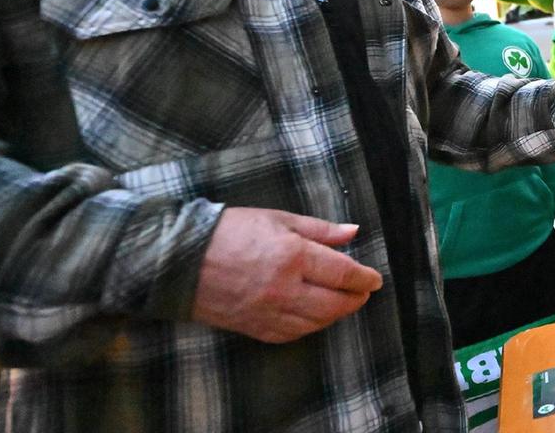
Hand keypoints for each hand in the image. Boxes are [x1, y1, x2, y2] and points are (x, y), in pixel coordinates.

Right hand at [191, 207, 382, 343]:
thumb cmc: (229, 231)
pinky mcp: (254, 328)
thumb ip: (319, 230)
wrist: (179, 259)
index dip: (364, 278)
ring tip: (343, 302)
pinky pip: (292, 334)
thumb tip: (353, 233)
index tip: (376, 279)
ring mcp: (269, 313)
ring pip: (317, 323)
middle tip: (364, 292)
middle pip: (335, 303)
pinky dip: (310, 327)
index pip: (343, 273)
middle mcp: (285, 289)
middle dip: (355, 299)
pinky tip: (315, 316)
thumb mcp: (277, 219)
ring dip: (336, 314)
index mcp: (293, 256)